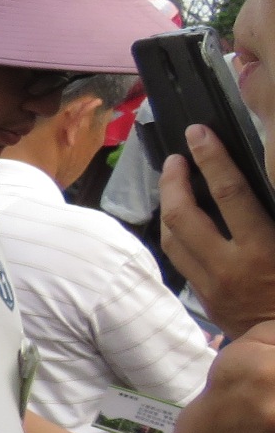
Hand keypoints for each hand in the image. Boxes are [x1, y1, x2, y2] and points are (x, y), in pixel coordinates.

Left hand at [160, 128, 274, 336]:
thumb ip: (272, 217)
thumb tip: (261, 183)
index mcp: (262, 251)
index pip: (228, 194)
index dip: (212, 159)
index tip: (198, 133)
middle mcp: (229, 267)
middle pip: (183, 214)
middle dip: (174, 180)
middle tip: (178, 157)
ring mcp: (212, 284)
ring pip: (172, 237)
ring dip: (168, 203)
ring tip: (173, 179)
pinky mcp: (206, 298)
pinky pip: (180, 258)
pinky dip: (175, 231)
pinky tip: (179, 216)